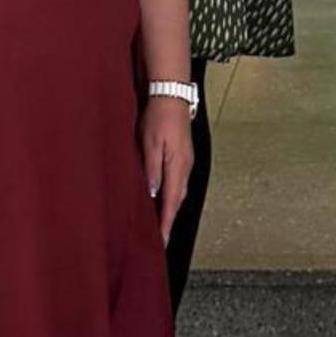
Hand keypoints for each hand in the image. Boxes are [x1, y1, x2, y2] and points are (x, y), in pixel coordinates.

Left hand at [141, 94, 193, 244]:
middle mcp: (185, 167)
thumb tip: (152, 193)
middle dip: (169, 220)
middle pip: (177, 201)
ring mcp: (186, 162)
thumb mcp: (149, 143)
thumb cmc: (158, 116)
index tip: (161, 241)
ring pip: (179, 192)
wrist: (171, 95)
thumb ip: (151, 170)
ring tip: (160, 223)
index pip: (171, 203)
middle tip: (160, 239)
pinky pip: (178, 182)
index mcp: (177, 166)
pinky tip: (162, 197)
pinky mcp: (183, 156)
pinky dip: (171, 195)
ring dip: (170, 209)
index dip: (166, 223)